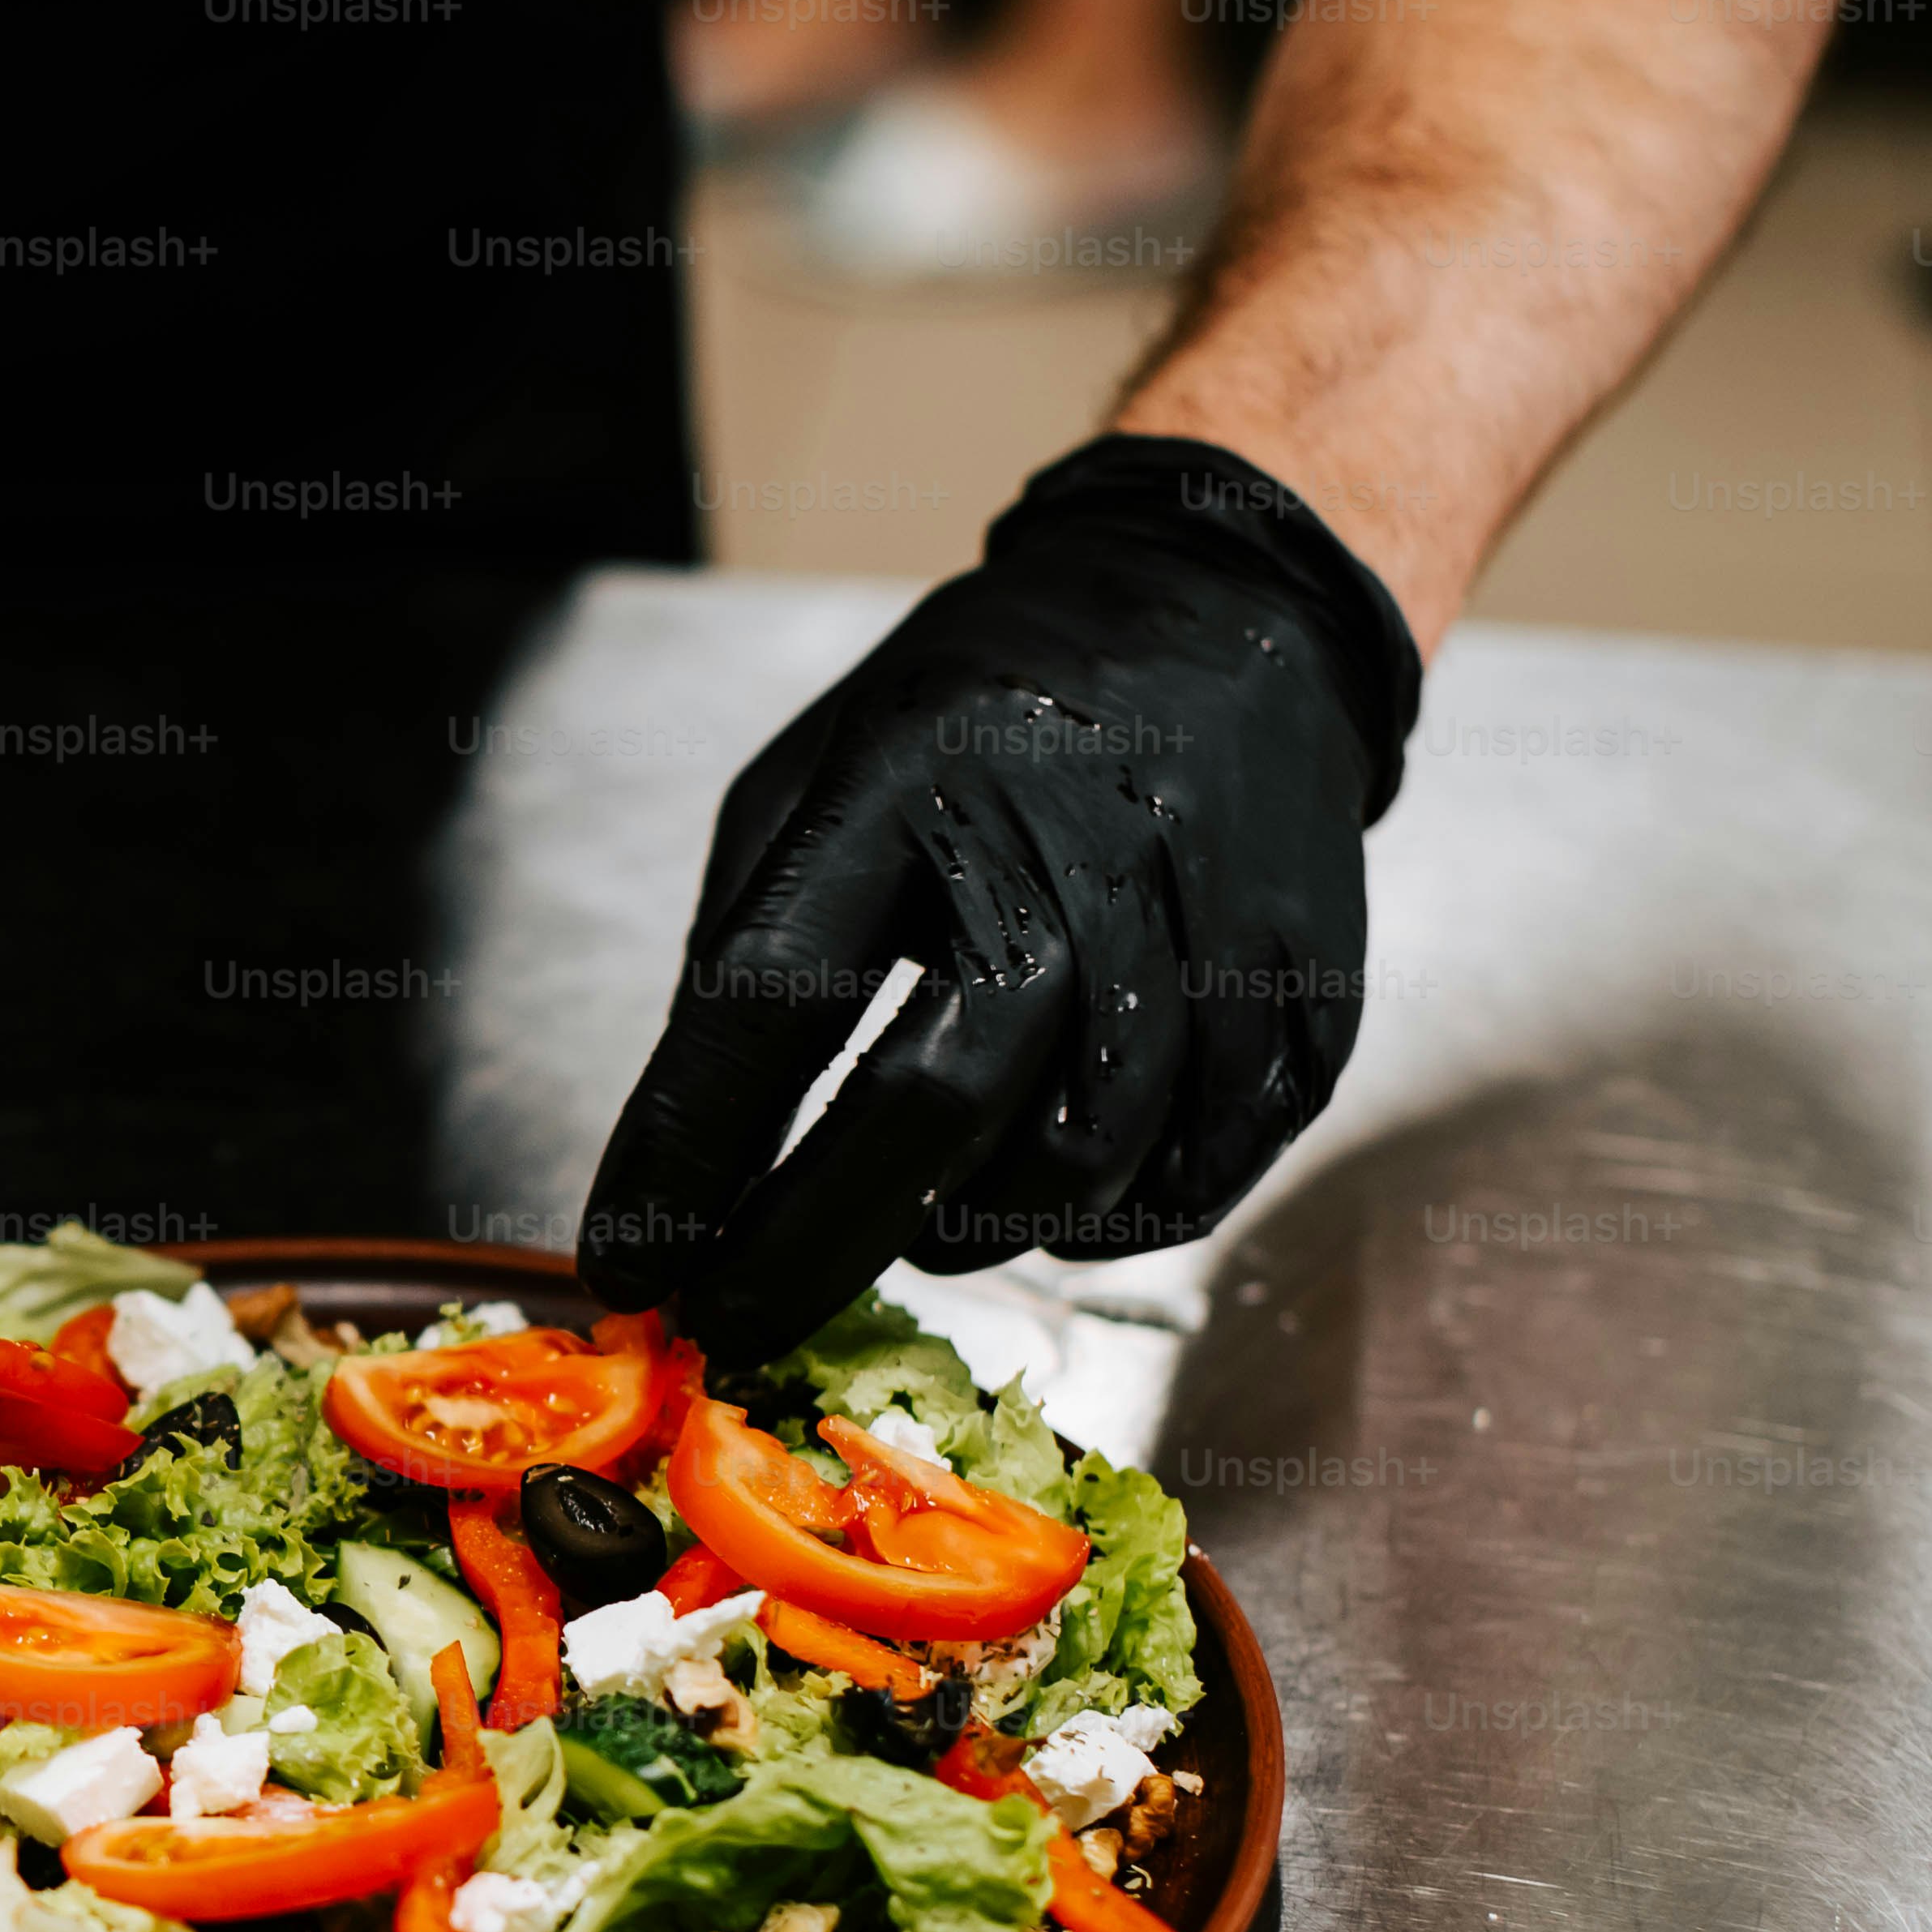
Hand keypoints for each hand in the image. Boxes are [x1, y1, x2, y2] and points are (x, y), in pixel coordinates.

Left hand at [580, 436, 1419, 1360]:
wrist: (1227, 614)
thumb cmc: (986, 721)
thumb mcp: (822, 773)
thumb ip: (747, 943)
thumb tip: (685, 1157)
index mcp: (918, 779)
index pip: (775, 992)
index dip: (691, 1146)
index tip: (629, 1258)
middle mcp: (1075, 853)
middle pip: (935, 1108)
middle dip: (810, 1245)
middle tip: (734, 1317)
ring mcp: (1209, 927)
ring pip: (1077, 1170)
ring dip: (968, 1231)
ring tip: (914, 1218)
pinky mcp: (1303, 995)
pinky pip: (1196, 1179)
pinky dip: (1104, 1222)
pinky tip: (1048, 1198)